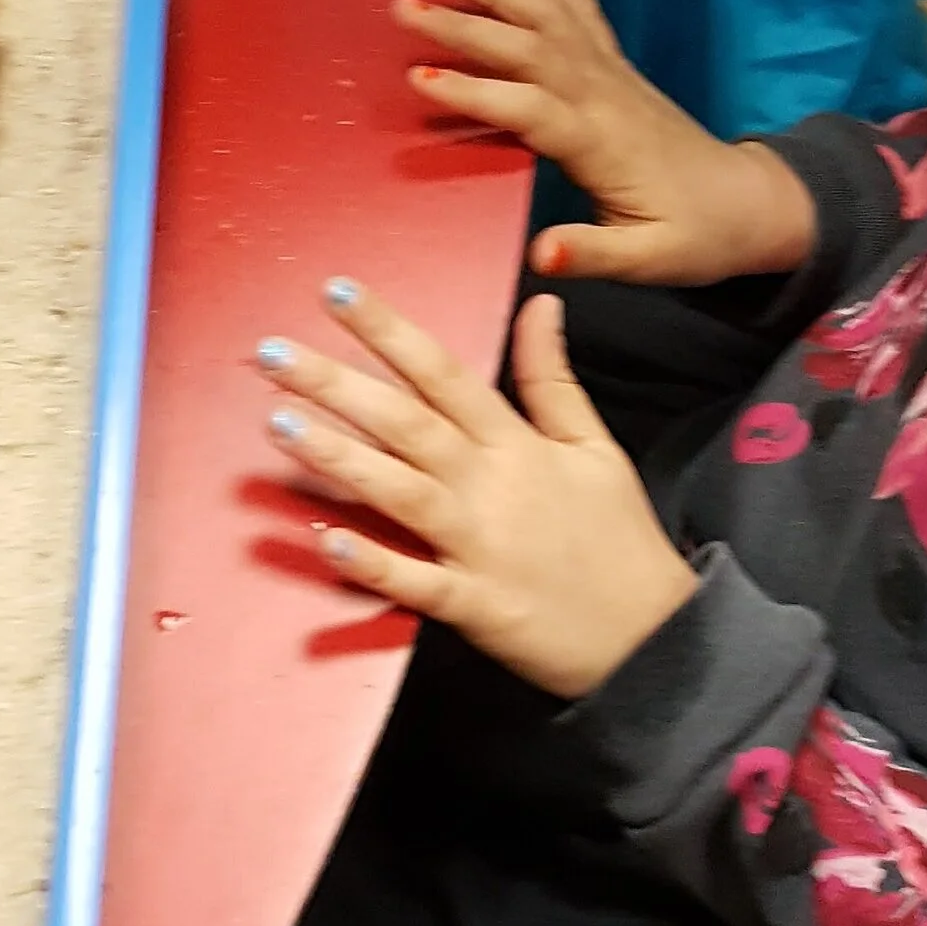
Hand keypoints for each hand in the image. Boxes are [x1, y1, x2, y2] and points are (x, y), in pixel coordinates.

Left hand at [257, 283, 696, 696]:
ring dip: (340, 457)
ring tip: (278, 424)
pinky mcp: (475, 605)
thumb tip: (542, 302)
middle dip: (337, 383)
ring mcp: (480, 546)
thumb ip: (554, 376)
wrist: (655, 634)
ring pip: (401, 491)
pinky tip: (325, 541)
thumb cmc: (618, 538)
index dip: (388, 329)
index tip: (335, 292)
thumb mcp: (595, 445)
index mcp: (516, 444)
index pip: (442, 371)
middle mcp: (491, 485)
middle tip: (272, 351)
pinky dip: (374, 564)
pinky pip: (417, 582)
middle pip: (406, 422)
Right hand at [396, 0, 816, 284]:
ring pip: (546, 16)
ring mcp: (610, 72)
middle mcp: (603, 94)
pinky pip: (579, 6)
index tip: (419, 79)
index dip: (476, 93)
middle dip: (464, 26)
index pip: (529, 109)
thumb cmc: (695, 237)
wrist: (749, 204)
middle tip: (403, 8)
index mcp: (601, 143)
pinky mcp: (615, 65)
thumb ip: (594, 253)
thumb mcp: (650, 262)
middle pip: (528, 48)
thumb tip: (540, 253)